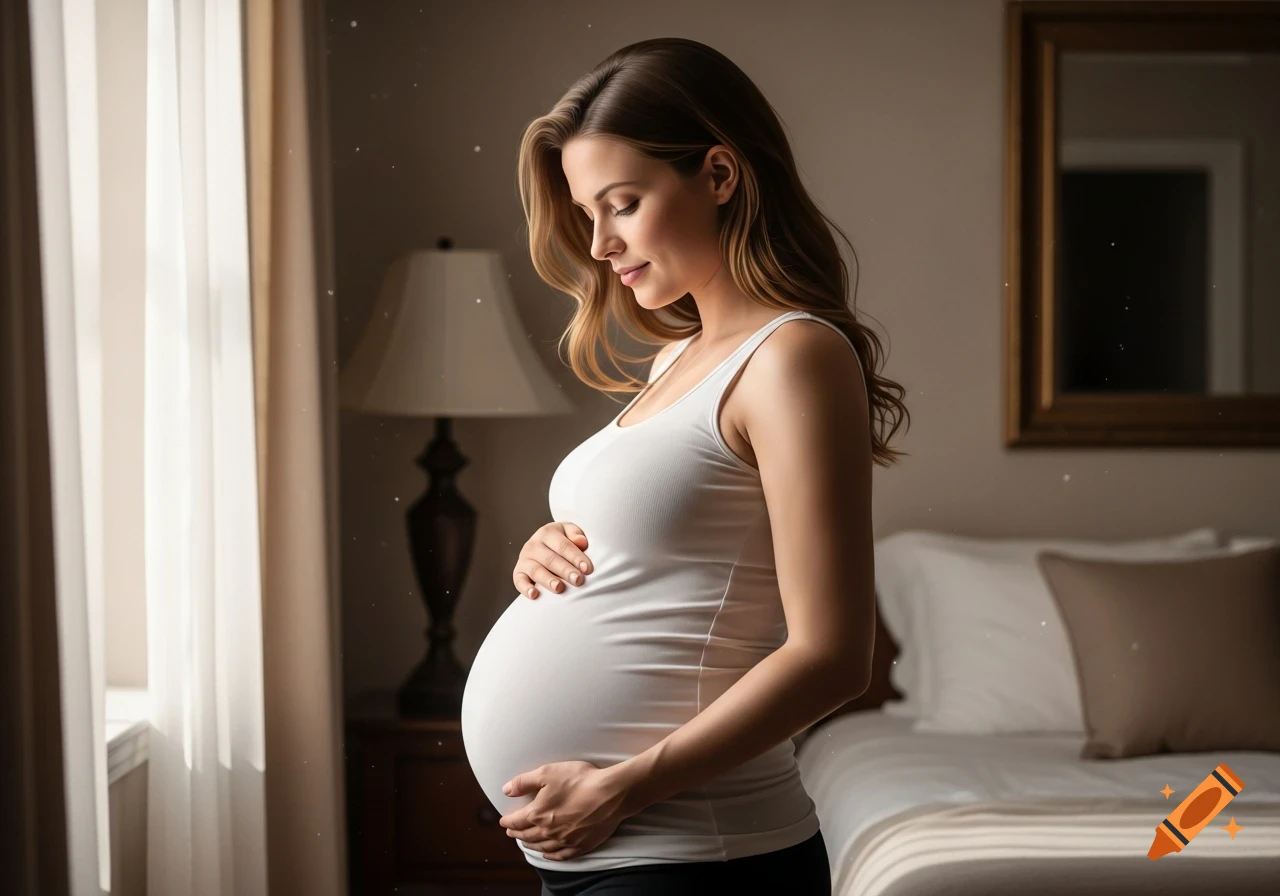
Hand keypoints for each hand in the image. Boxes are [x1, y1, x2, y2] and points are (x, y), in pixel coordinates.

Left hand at [498, 760, 633, 859]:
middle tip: (512, 832)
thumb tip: (506, 790)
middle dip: (517, 833)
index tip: (503, 821)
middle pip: (527, 836)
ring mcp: (565, 840)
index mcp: (538, 814)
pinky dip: (551, 855)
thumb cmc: (580, 780)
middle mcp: (549, 831)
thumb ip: (524, 782)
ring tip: (525, 842)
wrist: (610, 794)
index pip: (516, 821)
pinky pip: (561, 855)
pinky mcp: (580, 845)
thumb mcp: (547, 773)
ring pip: (542, 846)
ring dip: (531, 844)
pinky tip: (547, 854)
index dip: (507, 821)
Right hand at [512, 522, 592, 599]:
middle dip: (565, 570)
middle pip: (550, 559)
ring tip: (559, 588)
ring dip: (548, 580)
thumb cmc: (562, 541)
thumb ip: (575, 534)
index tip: (587, 569)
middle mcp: (533, 545)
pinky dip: (525, 588)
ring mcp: (524, 559)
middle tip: (578, 580)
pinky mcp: (518, 572)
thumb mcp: (569, 532)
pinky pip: (519, 581)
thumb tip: (582, 542)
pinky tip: (534, 595)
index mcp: (547, 532)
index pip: (563, 545)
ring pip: (536, 570)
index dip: (576, 557)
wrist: (543, 545)